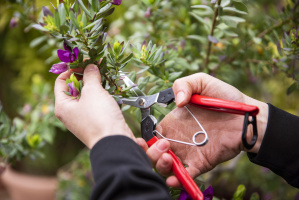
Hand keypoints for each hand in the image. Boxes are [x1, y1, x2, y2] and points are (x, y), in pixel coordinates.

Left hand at [54, 64, 134, 148]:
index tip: (84, 61)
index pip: (61, 81)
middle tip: (97, 66)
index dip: (71, 69)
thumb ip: (90, 76)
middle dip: (86, 76)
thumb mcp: (93, 92)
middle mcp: (70, 113)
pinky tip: (110, 88)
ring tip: (104, 74)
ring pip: (87, 96)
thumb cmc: (99, 117)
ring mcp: (84, 118)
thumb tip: (90, 66)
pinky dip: (102, 95)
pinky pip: (96, 104)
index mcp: (62, 106)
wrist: (115, 142)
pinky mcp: (96, 122)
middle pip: (75, 88)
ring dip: (96, 85)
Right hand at [138, 73, 267, 186]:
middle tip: (164, 147)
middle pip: (155, 153)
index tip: (143, 141)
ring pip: (167, 166)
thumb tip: (176, 103)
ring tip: (168, 159)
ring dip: (162, 166)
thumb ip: (184, 84)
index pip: (152, 134)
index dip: (145, 139)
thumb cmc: (224, 97)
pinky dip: (178, 180)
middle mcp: (178, 139)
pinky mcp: (202, 163)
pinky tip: (175, 179)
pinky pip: (187, 175)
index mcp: (173, 122)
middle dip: (151, 154)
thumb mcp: (202, 81)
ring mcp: (189, 152)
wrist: (247, 115)